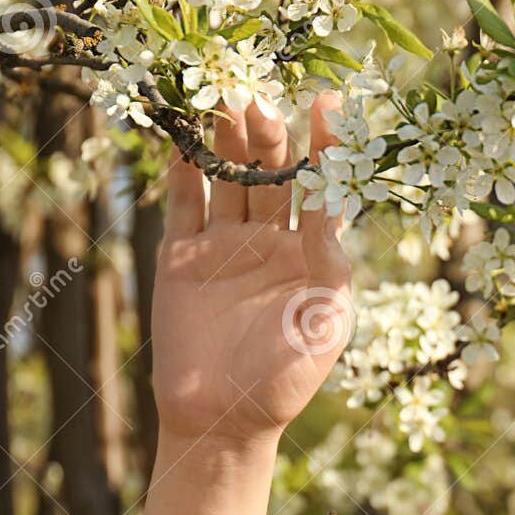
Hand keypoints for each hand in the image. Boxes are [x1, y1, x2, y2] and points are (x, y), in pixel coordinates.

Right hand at [151, 95, 353, 449]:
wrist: (222, 419)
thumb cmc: (285, 380)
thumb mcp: (324, 325)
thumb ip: (330, 267)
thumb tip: (331, 211)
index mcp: (315, 256)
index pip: (324, 189)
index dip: (327, 147)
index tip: (329, 103)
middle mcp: (274, 242)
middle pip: (273, 174)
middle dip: (268, 134)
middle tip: (257, 95)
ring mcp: (227, 246)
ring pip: (229, 179)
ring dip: (228, 141)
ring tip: (225, 96)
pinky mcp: (183, 255)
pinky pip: (185, 202)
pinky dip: (184, 169)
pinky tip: (184, 136)